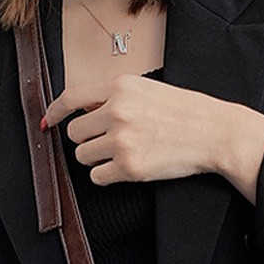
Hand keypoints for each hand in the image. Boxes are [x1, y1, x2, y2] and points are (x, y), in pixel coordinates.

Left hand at [43, 73, 221, 184]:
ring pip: (83, 156)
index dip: (55, 111)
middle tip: (109, 143)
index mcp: (119, 87)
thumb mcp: (147, 90)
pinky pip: (97, 177)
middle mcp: (116, 111)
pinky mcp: (130, 167)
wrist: (214, 132)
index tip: (49, 122)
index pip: (71, 97)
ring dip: (97, 159)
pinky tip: (126, 169)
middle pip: (75, 133)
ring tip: (122, 155)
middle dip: (88, 140)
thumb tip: (85, 112)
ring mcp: (122, 140)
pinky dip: (107, 176)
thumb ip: (115, 97)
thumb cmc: (186, 112)